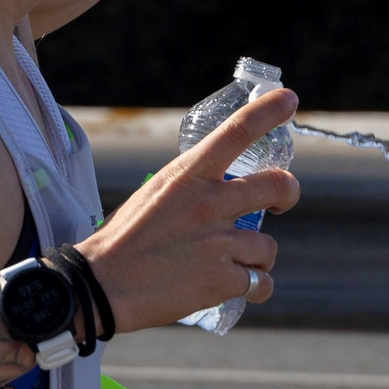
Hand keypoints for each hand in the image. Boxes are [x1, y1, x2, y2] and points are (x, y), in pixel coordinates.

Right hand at [76, 88, 301, 333]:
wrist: (100, 285)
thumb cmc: (122, 239)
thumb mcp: (154, 195)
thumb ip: (190, 189)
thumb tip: (220, 193)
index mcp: (187, 175)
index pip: (236, 131)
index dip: (267, 111)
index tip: (289, 99)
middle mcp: (208, 203)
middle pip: (277, 185)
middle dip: (288, 194)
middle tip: (281, 203)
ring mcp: (217, 242)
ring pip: (267, 246)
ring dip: (256, 258)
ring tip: (233, 265)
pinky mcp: (221, 279)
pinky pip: (260, 282)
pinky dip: (255, 288)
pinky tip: (241, 289)